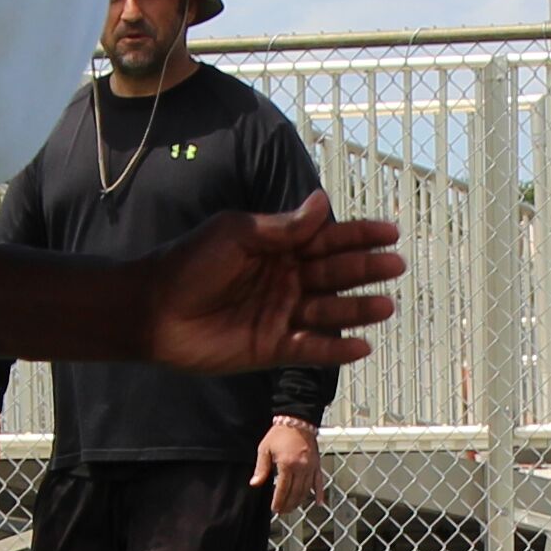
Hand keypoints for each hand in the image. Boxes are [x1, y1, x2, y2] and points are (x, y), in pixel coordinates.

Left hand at [143, 191, 403, 376]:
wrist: (154, 310)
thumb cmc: (190, 262)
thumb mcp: (236, 233)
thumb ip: (282, 226)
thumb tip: (323, 201)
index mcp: (278, 247)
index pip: (327, 239)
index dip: (359, 236)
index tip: (390, 232)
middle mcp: (285, 280)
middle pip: (335, 274)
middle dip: (366, 270)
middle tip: (396, 266)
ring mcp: (281, 314)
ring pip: (329, 311)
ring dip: (357, 309)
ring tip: (385, 306)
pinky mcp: (272, 347)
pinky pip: (311, 348)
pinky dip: (335, 348)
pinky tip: (361, 345)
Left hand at [253, 417, 325, 511]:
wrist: (297, 420)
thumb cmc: (280, 434)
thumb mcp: (265, 449)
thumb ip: (261, 468)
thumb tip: (255, 484)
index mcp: (287, 464)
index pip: (283, 489)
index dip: (279, 501)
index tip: (275, 509)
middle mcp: (301, 468)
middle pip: (295, 493)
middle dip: (289, 505)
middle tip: (283, 512)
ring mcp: (311, 467)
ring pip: (307, 490)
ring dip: (300, 501)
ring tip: (293, 508)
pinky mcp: (317, 464)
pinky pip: (319, 482)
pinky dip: (319, 493)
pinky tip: (318, 503)